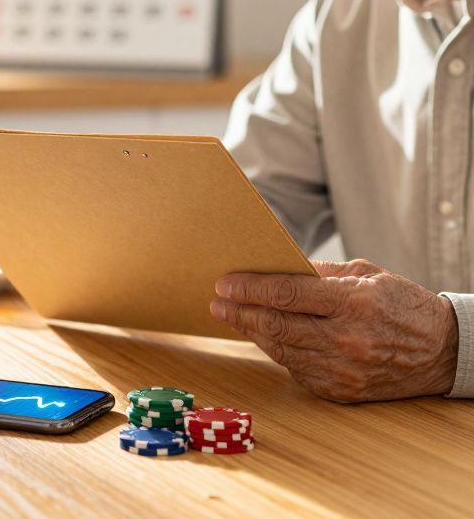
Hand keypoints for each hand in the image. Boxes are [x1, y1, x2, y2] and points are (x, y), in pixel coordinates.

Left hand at [211, 259, 458, 401]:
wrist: (443, 351)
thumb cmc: (402, 304)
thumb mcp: (368, 274)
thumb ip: (321, 273)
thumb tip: (275, 269)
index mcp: (353, 303)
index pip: (287, 295)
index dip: (251, 289)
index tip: (225, 284)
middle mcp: (346, 340)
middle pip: (276, 325)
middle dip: (240, 312)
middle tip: (218, 301)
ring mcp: (342, 370)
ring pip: (281, 349)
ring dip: (252, 332)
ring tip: (234, 316)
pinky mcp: (340, 391)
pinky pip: (296, 369)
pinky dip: (277, 351)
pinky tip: (264, 337)